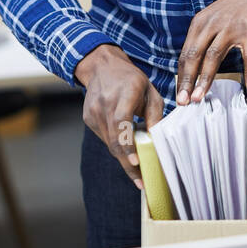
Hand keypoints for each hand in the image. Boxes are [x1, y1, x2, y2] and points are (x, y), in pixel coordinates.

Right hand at [75, 44, 165, 187]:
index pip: (122, 123)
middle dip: (127, 163)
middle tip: (140, 181)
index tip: (136, 163)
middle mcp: (105, 104)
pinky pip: (104, 138)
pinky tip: (126, 149)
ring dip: (123, 157)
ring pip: (108, 143)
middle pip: (114, 140)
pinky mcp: (88, 118)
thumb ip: (155, 115)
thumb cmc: (130, 79)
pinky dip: (116, 146)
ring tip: (137, 170)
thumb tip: (158, 140)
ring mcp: (93, 112)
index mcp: (123, 94)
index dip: (128, 144)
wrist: (101, 66)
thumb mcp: (150, 91)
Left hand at [177, 0, 246, 103]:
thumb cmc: (239, 7)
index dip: (182, 75)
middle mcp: (212, 24)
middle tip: (184, 100)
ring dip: (206, 79)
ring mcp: (231, 27)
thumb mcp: (215, 18)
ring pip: (214, 57)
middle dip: (188, 80)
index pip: (186, 53)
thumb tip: (195, 65)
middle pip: (195, 56)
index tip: (180, 93)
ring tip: (201, 97)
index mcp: (200, 23)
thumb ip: (205, 37)